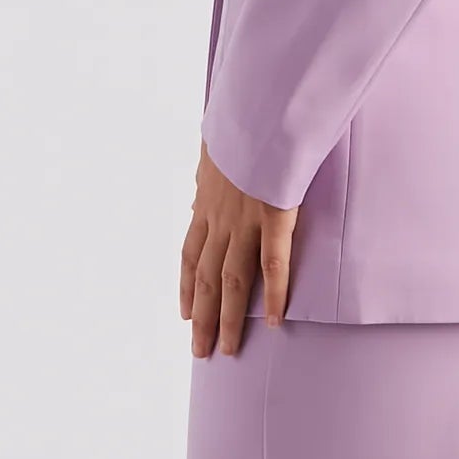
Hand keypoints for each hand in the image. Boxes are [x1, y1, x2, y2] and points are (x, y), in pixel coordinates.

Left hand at [181, 140, 299, 356]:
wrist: (258, 108)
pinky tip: (273, 320)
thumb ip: (210, 168)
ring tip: (228, 350)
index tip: (184, 314)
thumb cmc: (241, 120)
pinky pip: (274, 263)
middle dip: (202, 316)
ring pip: (233, 280)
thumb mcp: (214, 145)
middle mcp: (220, 217)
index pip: (190, 253)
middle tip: (200, 351)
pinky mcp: (275, 215)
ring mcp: (246, 220)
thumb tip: (202, 182)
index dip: (186, 286)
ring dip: (228, 319)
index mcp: (207, 201)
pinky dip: (273, 294)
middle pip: (205, 277)